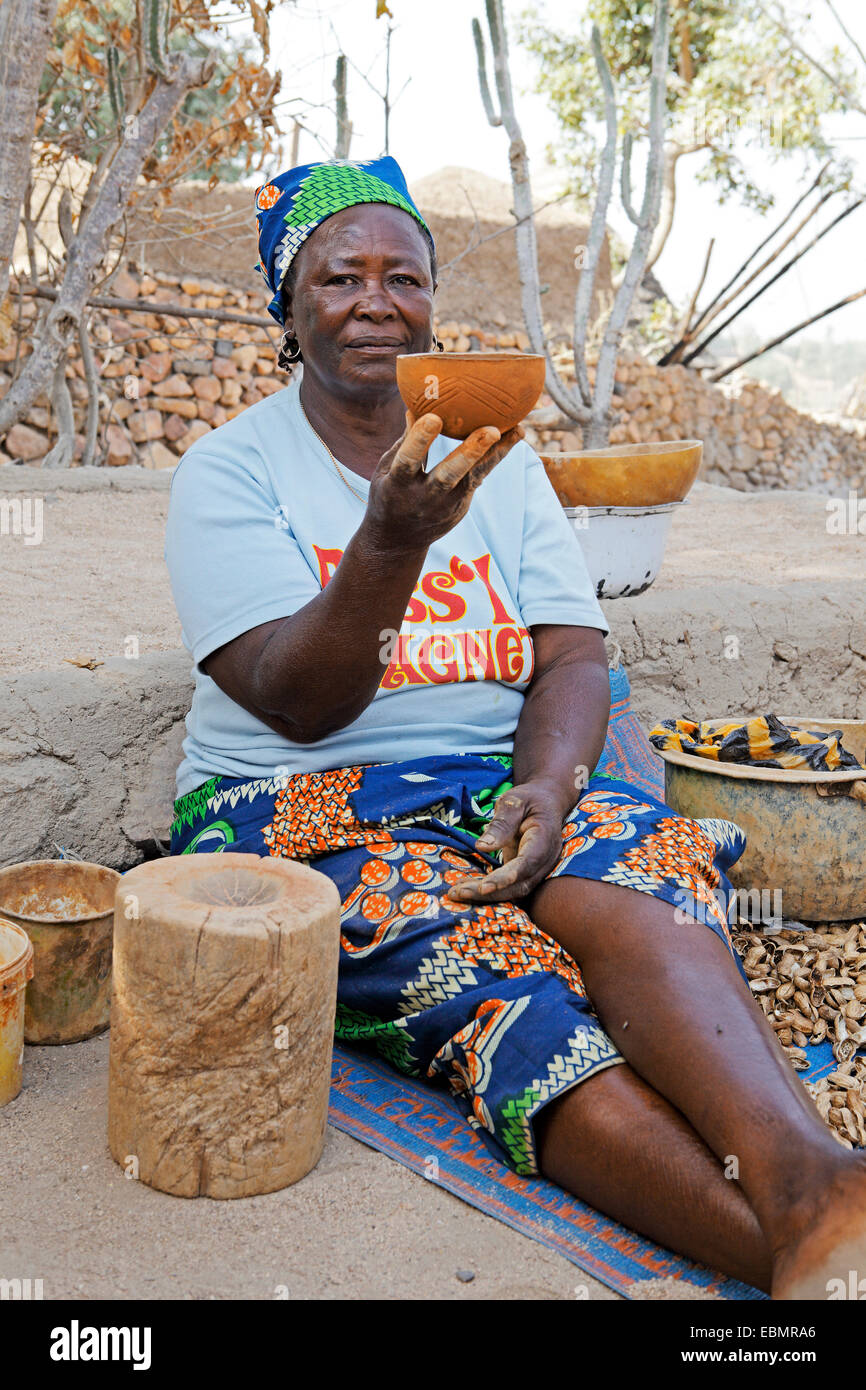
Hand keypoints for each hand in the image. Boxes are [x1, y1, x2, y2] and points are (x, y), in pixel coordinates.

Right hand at [362, 411, 522, 554]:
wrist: (398, 541)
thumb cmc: (389, 495)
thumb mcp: (386, 470)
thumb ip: (404, 442)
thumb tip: (415, 405)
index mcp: (397, 485)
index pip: (409, 461)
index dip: (420, 440)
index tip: (433, 418)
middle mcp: (425, 497)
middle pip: (450, 475)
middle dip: (470, 453)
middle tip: (492, 431)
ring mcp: (446, 505)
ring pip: (474, 476)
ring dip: (496, 453)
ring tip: (517, 429)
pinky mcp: (462, 506)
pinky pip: (481, 477)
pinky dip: (497, 456)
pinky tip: (515, 435)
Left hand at [447, 780, 567, 904]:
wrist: (546, 803)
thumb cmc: (529, 799)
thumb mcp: (514, 802)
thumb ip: (502, 823)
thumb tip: (482, 847)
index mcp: (544, 839)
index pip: (526, 864)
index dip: (505, 878)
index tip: (483, 886)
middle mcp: (544, 861)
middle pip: (519, 885)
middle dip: (489, 892)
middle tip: (458, 892)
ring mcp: (537, 870)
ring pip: (514, 891)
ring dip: (486, 896)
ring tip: (457, 892)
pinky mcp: (525, 874)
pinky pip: (509, 887)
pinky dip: (489, 891)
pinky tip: (466, 888)